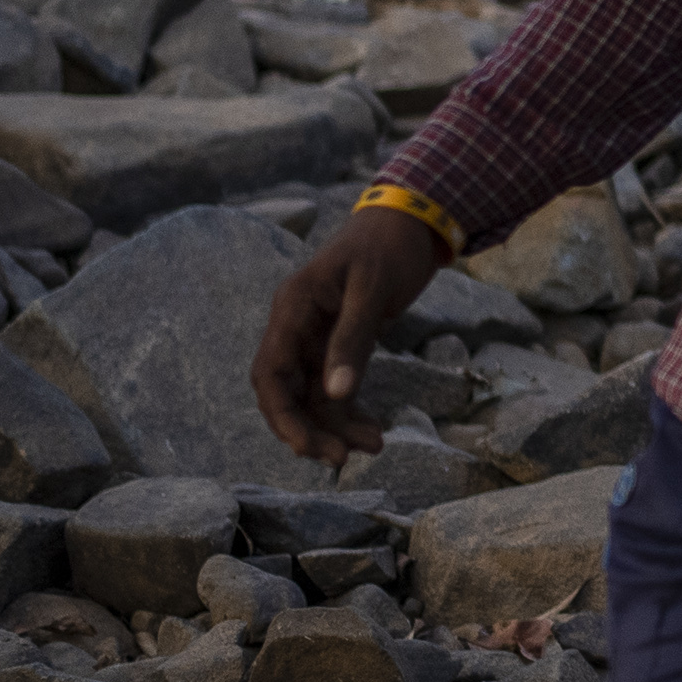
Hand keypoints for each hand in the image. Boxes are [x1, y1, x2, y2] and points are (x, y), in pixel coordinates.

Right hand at [252, 203, 446, 469]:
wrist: (410, 222)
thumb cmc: (389, 247)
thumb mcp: (373, 290)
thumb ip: (353, 339)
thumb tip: (337, 394)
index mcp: (292, 309)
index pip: (270, 374)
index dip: (282, 417)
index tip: (308, 450)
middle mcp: (296, 326)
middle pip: (286, 392)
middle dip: (310, 430)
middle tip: (344, 459)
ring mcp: (315, 335)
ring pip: (313, 395)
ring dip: (337, 425)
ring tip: (376, 445)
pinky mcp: (338, 342)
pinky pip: (334, 386)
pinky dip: (351, 410)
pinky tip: (374, 430)